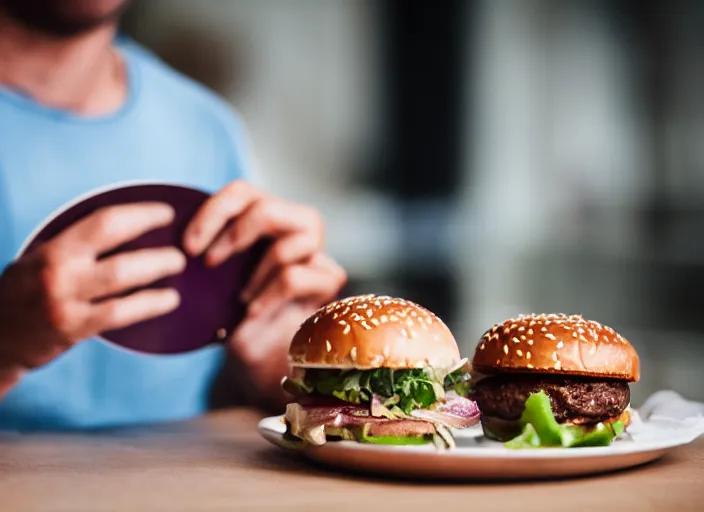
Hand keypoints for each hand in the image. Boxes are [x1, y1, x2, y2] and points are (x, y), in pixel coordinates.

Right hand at [0, 203, 185, 393]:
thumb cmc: (27, 294)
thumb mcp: (43, 260)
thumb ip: (79, 247)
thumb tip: (131, 230)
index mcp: (54, 248)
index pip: (104, 221)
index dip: (140, 214)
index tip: (166, 212)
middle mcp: (59, 271)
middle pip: (117, 247)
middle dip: (155, 242)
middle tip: (183, 246)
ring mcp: (65, 301)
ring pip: (122, 278)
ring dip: (157, 269)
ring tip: (179, 265)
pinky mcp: (73, 329)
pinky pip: (120, 313)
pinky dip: (150, 304)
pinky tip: (170, 300)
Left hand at [183, 181, 345, 407]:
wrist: (261, 363)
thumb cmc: (236, 319)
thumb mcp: (214, 284)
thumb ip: (209, 255)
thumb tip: (181, 241)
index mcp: (264, 220)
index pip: (242, 193)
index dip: (213, 212)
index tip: (188, 247)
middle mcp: (293, 229)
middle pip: (268, 205)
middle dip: (233, 234)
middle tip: (209, 264)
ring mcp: (315, 252)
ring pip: (291, 240)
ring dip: (256, 272)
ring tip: (241, 298)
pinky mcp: (328, 280)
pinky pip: (295, 276)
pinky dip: (268, 296)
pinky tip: (254, 312)